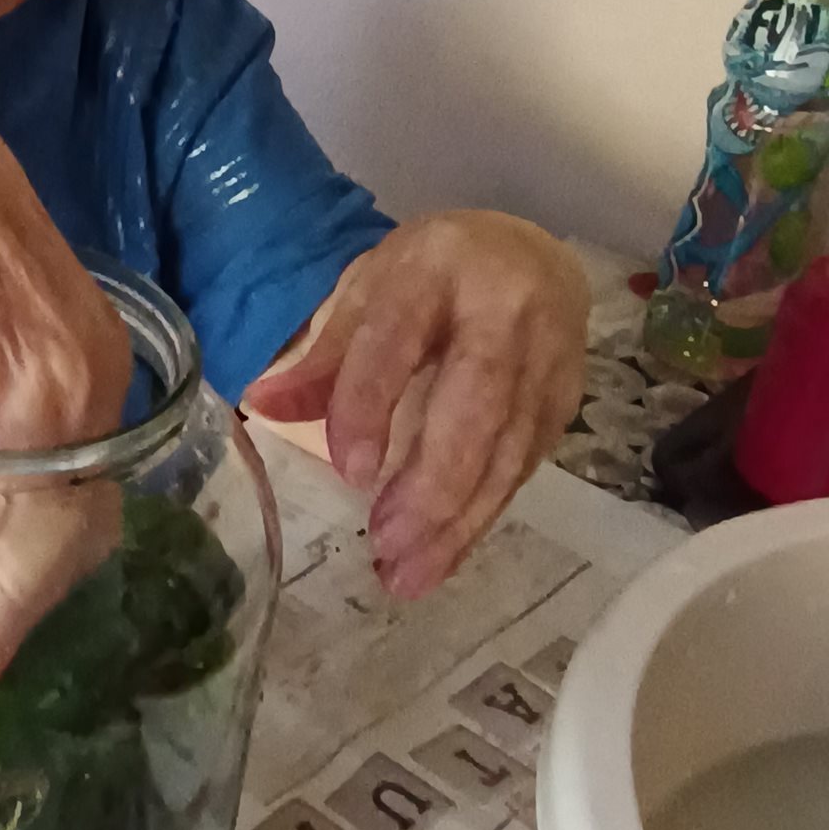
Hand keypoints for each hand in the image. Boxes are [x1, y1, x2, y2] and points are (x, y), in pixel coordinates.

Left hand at [242, 211, 587, 598]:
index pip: (398, 339)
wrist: (532, 255)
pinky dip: (486, 513)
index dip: (372, 405)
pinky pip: (528, 463)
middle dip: (432, 485)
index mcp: (435, 267)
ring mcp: (548, 354)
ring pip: (510, 447)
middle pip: (475, 405)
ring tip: (410, 574)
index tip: (351, 472)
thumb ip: (324, 356)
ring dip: (461, 520)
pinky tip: (447, 552)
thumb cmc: (435, 276)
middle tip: (386, 546)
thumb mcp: (371, 290)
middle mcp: (503, 308)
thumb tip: (261, 405)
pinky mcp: (569, 396)